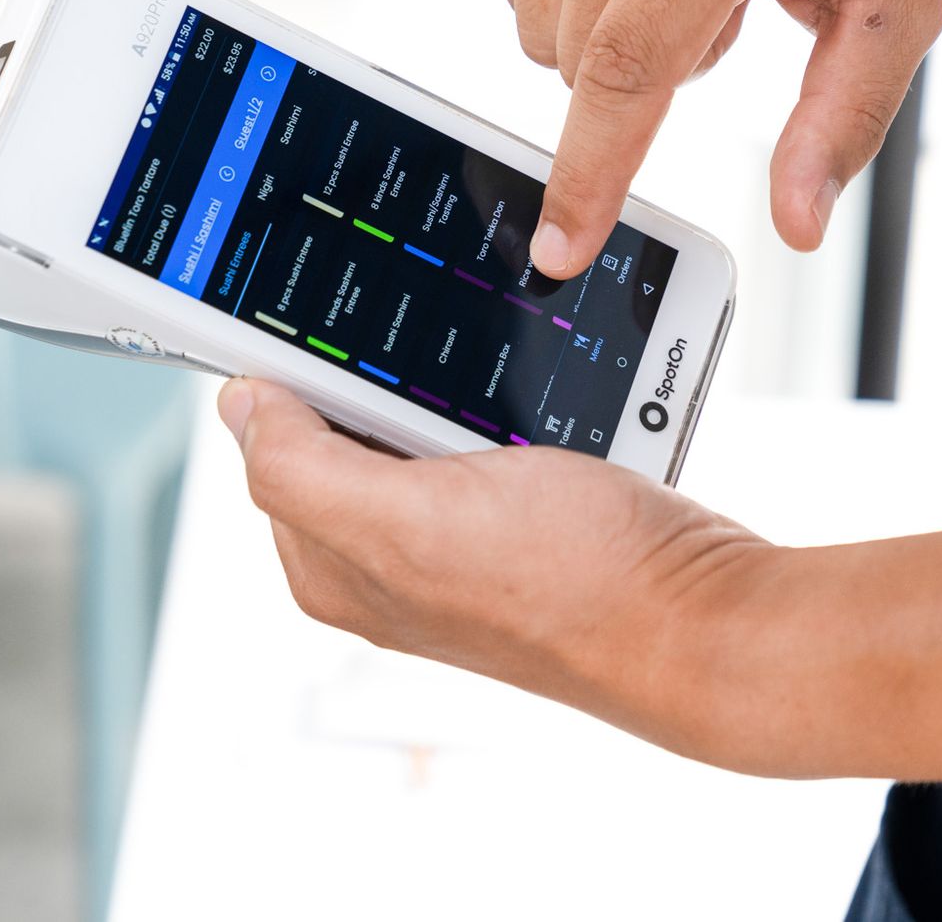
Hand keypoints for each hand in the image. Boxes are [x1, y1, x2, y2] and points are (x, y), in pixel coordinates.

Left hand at [218, 377, 777, 761]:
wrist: (702, 621)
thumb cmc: (571, 583)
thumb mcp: (407, 518)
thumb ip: (302, 466)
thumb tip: (239, 405)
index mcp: (334, 568)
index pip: (274, 443)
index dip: (292, 378)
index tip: (327, 321)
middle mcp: (388, 565)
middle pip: (346, 429)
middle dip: (378, 379)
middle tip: (428, 356)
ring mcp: (460, 544)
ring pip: (422, 425)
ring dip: (450, 386)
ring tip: (491, 384)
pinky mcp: (525, 523)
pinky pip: (488, 439)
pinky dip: (503, 406)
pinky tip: (532, 400)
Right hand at [493, 0, 941, 276]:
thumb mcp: (897, 6)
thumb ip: (844, 122)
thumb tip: (797, 227)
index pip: (628, 66)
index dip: (590, 173)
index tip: (558, 250)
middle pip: (579, 64)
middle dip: (640, 76)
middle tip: (719, 0)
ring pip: (537, 29)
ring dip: (607, 29)